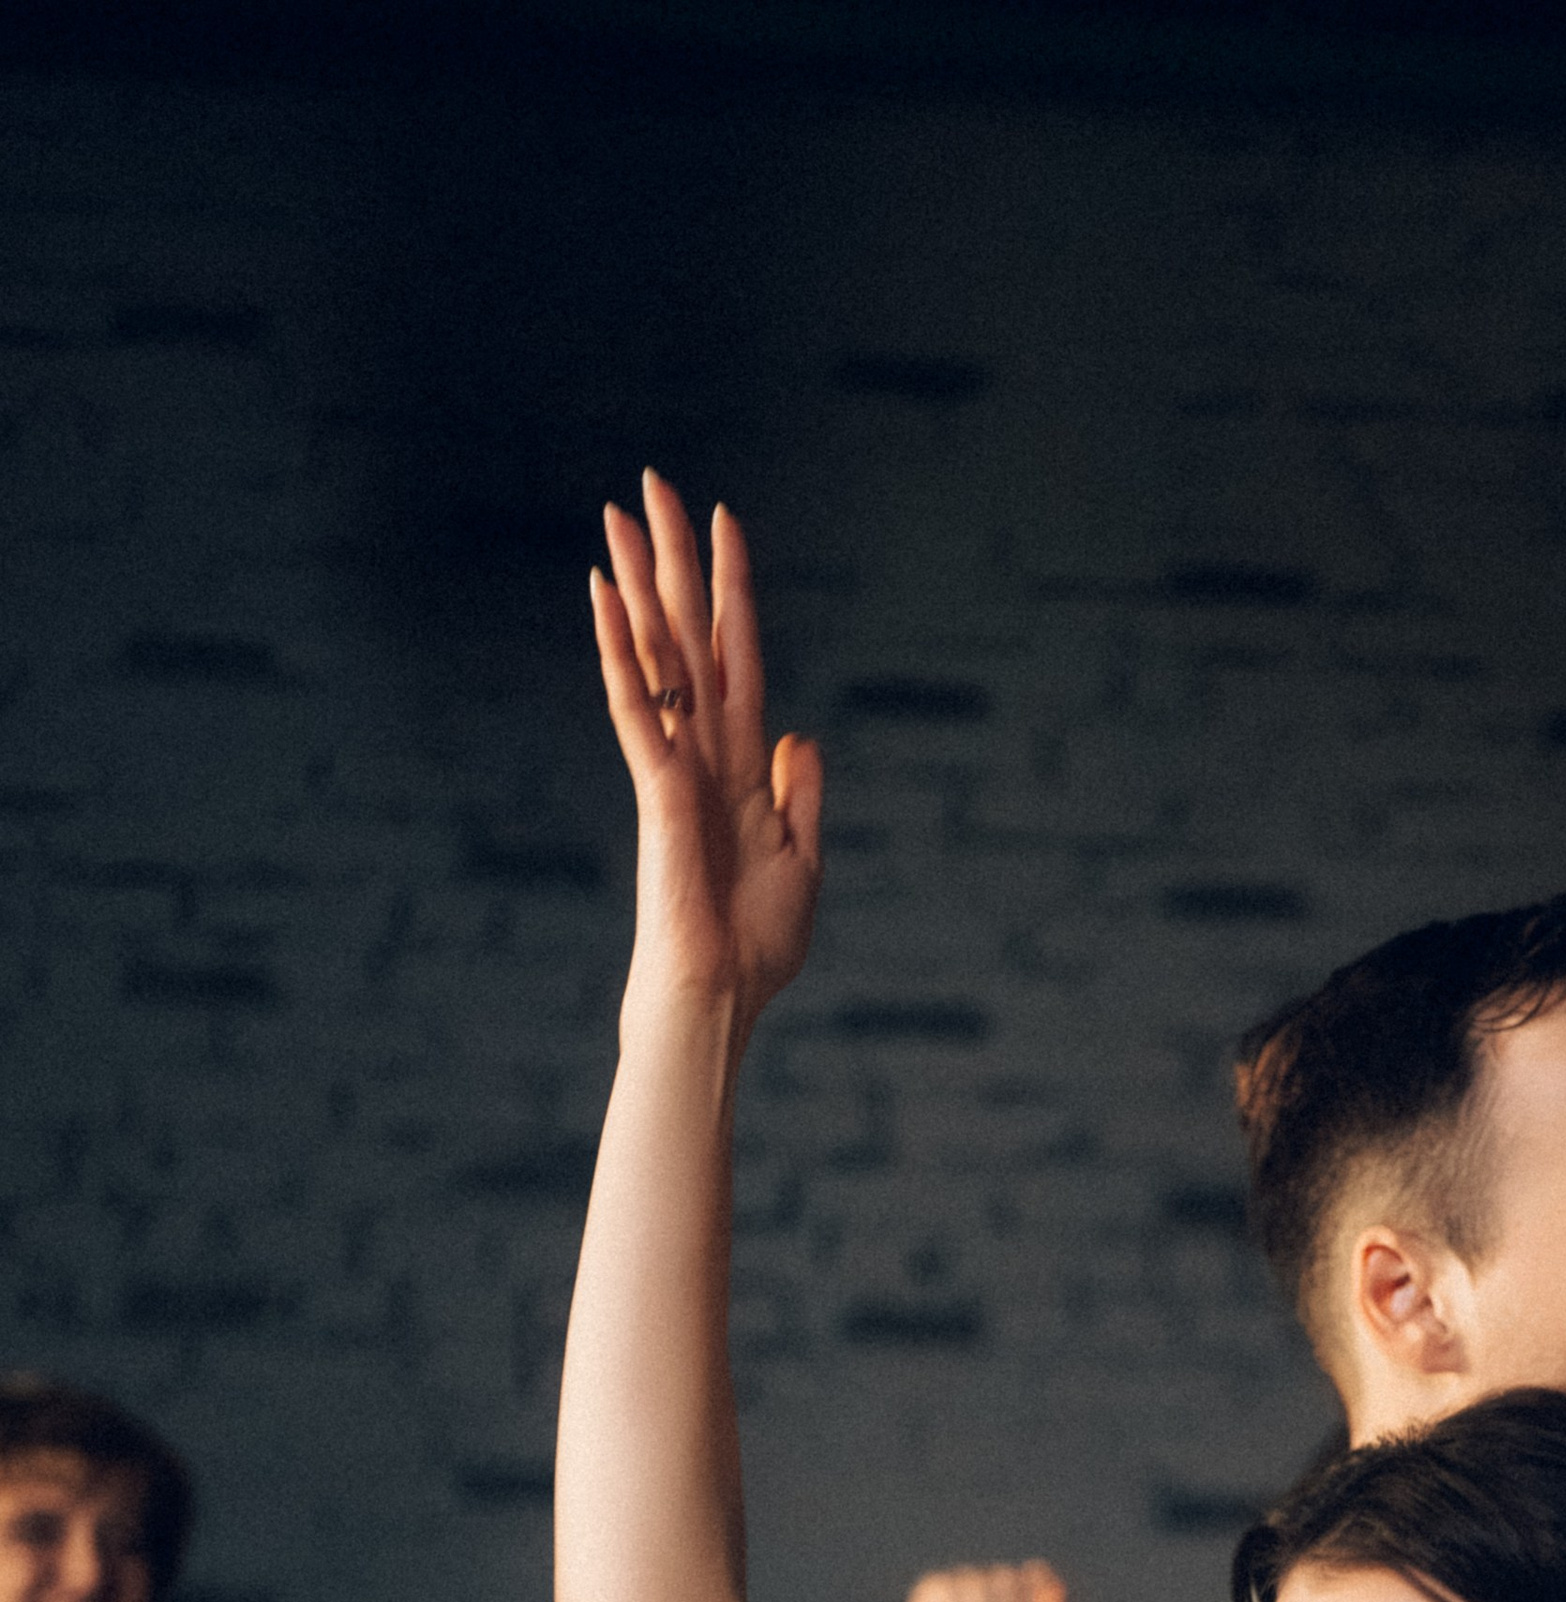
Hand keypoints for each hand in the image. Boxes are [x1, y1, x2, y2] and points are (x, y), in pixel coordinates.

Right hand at [592, 474, 821, 1023]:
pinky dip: (619, 647)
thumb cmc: (754, 946)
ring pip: (654, 652)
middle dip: (671, 558)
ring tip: (616, 513)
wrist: (720, 995)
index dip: (732, 588)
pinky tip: (603, 594)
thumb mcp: (801, 859)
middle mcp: (701, 749)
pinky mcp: (656, 786)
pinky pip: (634, 701)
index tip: (722, 520)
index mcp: (739, 763)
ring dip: (637, 582)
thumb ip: (800, 795)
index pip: (736, 654)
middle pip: (686, 633)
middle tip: (650, 481)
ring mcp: (674, 762)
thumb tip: (801, 738)